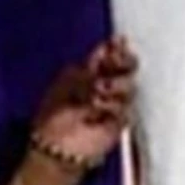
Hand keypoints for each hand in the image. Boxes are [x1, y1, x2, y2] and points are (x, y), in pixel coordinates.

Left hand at [32, 36, 136, 170]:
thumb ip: (91, 67)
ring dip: (115, 86)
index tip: (120, 41)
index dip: (117, 47)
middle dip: (124, 63)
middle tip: (114, 62)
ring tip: (97, 93)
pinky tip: (99, 110)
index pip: (109, 54)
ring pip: (130, 87)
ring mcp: (115, 103)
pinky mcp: (120, 122)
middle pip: (126, 68)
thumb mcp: (70, 82)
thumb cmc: (55, 112)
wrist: (57, 144)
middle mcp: (105, 85)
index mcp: (89, 71)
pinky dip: (113, 107)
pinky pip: (126, 109)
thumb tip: (106, 49)